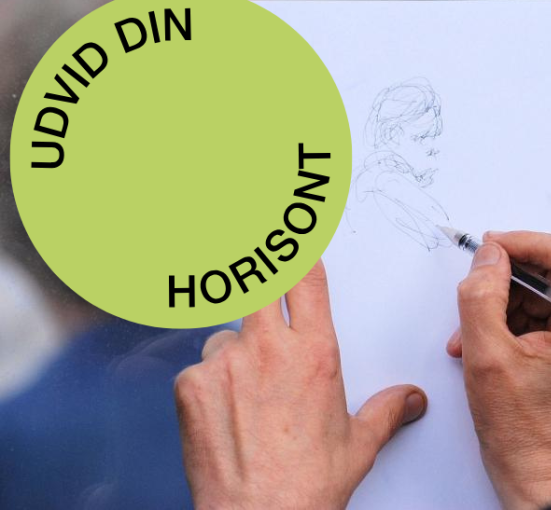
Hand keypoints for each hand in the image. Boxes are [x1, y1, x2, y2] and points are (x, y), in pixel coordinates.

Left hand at [175, 261, 426, 509]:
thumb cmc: (307, 483)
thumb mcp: (358, 444)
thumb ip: (388, 411)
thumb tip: (412, 399)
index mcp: (313, 353)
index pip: (305, 278)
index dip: (297, 255)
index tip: (292, 245)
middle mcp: (268, 347)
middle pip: (258, 282)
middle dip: (259, 277)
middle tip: (260, 290)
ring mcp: (226, 361)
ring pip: (225, 333)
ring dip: (233, 351)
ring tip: (244, 392)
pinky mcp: (191, 383)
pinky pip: (200, 366)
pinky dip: (209, 381)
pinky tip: (221, 413)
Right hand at [447, 231, 550, 509]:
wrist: (538, 478)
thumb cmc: (524, 432)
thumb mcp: (487, 355)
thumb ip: (480, 298)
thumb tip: (486, 257)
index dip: (522, 244)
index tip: (491, 243)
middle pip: (545, 278)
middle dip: (501, 283)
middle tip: (473, 288)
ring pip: (534, 298)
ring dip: (494, 307)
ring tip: (467, 334)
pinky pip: (530, 319)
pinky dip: (499, 324)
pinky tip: (477, 342)